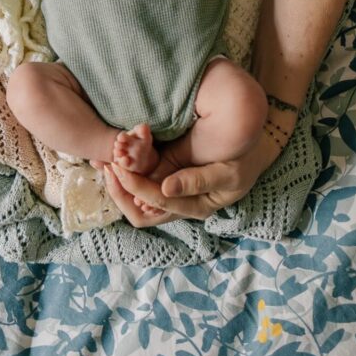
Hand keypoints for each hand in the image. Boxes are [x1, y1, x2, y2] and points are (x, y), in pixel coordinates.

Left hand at [101, 131, 280, 226]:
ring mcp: (172, 191)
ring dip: (118, 180)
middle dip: (118, 189)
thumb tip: (165, 189)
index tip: (119, 167)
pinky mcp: (169, 175)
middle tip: (104, 164)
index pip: (153, 204)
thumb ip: (196, 180)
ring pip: (136, 196)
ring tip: (103, 160)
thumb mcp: (226, 172)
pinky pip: (143, 177)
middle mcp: (178, 204)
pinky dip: (128, 168)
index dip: (133, 187)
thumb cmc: (243, 161)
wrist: (252, 146)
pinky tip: (117, 152)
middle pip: (138, 209)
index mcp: (192, 207)